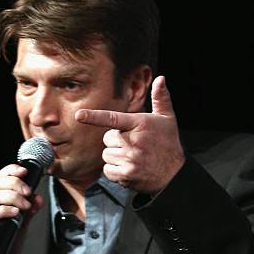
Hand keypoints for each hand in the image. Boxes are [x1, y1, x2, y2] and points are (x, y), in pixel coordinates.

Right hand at [0, 164, 44, 253]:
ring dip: (13, 196)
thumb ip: (28, 214)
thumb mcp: (19, 227)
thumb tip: (38, 199)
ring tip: (25, 205)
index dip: (11, 170)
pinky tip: (15, 213)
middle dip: (16, 183)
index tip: (25, 171)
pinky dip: (4, 210)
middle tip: (28, 192)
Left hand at [75, 75, 184, 193]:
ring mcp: (129, 159)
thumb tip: (160, 78)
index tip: (79, 115)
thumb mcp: (168, 119)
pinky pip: (107, 170)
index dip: (94, 117)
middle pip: (107, 139)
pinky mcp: (126, 175)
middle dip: (116, 141)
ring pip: (106, 155)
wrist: (174, 175)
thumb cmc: (169, 144)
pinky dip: (114, 171)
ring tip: (132, 157)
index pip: (113, 119)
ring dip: (115, 157)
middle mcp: (133, 141)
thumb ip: (161, 98)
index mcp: (140, 124)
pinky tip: (128, 169)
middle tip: (133, 145)